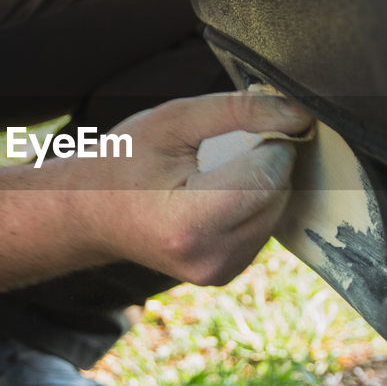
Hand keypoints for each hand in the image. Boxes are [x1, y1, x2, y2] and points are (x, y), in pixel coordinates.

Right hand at [81, 92, 313, 286]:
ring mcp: (219, 272)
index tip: (252, 120)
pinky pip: (265, 228)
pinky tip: (220, 192)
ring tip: (217, 170)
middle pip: (279, 194)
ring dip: (263, 183)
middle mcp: (210, 258)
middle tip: (229, 144)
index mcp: (192, 223)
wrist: (86, 214)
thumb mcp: (173, 121)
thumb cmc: (122, 161)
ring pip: (278, 211)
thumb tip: (300, 113)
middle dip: (268, 161)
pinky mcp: (226, 274)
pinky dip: (254, 204)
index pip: (270, 174)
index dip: (272, 140)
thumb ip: (240, 111)